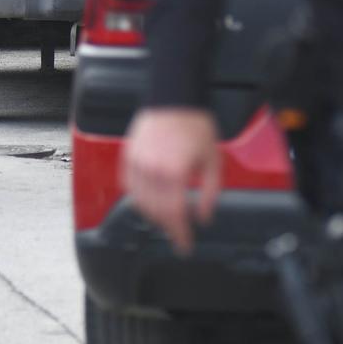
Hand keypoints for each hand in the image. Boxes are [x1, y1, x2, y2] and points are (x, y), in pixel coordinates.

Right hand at [121, 107, 221, 254]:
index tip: (184, 245)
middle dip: (168, 228)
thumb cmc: (196, 126)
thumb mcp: (213, 161)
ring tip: (166, 221)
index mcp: (174, 172)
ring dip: (153, 216)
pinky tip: (150, 203)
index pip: (175, 213)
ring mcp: (137, 163)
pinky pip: (129, 187)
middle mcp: (152, 170)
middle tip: (178, 237)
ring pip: (140, 202)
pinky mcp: (129, 156)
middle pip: (157, 212)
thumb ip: (210, 193)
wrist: (175, 98)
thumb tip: (203, 217)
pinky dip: (138, 200)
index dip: (180, 233)